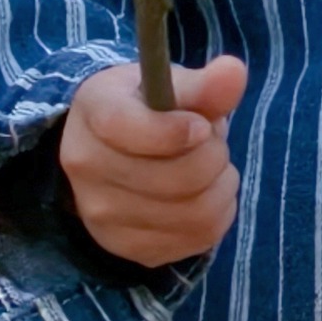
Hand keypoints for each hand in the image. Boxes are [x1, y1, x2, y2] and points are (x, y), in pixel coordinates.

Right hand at [59, 54, 246, 268]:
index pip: (132, 130)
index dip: (178, 131)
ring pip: (195, 212)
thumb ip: (202, 84)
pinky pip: (199, 238)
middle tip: (210, 140)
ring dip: (221, 185)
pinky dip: (218, 213)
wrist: (110, 151)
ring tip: (211, 166)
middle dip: (213, 154)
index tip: (203, 125)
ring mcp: (104, 216)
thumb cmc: (145, 108)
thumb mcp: (166, 84)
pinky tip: (204, 193)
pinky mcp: (129, 248)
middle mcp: (87, 170)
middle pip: (177, 177)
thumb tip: (234, 72)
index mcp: (93, 115)